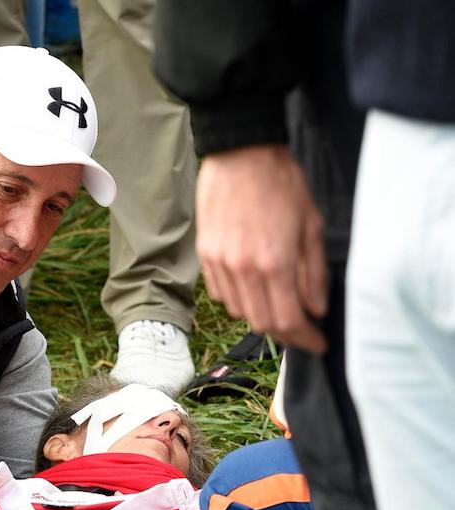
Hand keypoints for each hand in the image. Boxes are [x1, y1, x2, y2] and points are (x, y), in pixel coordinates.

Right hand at [196, 145, 327, 353]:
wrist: (241, 152)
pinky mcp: (205, 256)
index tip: (318, 343)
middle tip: (303, 330)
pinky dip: (240, 300)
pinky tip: (254, 287)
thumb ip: (314, 273)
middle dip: (286, 333)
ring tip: (279, 306)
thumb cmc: (282, 183)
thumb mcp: (311, 225)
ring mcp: (220, 264)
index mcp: (274, 262)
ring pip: (241, 313)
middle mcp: (244, 270)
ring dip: (262, 317)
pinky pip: (222, 295)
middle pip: (263, 324)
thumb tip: (316, 309)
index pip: (289, 320)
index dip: (306, 338)